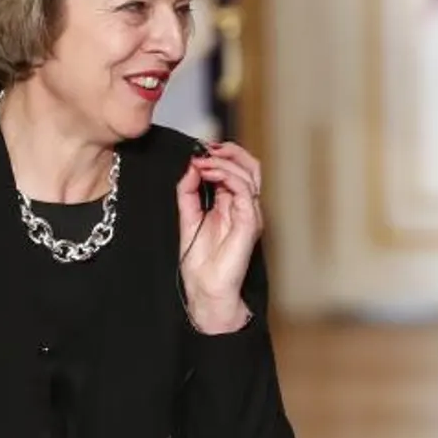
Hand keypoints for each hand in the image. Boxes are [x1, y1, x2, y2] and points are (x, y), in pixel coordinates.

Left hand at [175, 140, 261, 333]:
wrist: (205, 289)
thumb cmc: (200, 262)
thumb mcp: (188, 217)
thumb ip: (188, 191)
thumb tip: (191, 166)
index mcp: (232, 204)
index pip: (237, 169)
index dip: (221, 154)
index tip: (198, 149)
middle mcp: (245, 207)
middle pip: (250, 166)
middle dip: (229, 151)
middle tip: (206, 148)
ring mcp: (250, 214)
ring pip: (249, 173)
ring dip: (224, 161)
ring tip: (203, 162)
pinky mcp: (249, 222)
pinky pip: (244, 190)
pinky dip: (227, 176)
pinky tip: (208, 173)